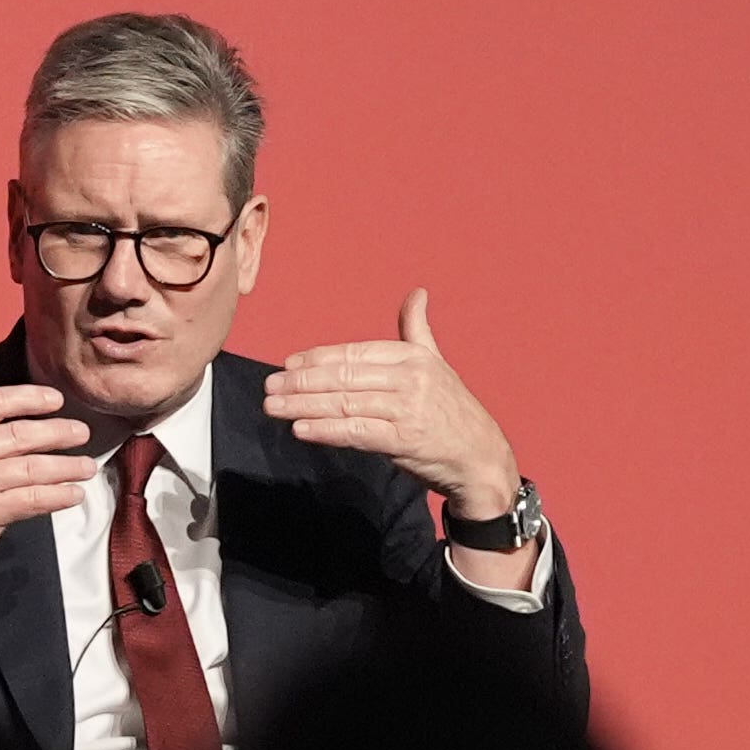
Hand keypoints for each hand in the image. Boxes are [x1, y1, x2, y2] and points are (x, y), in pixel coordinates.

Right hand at [0, 358, 95, 631]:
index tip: (56, 400)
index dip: (30, 398)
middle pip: (19, 435)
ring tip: (88, 467)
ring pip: (31, 468)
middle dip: (58, 433)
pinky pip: (31, 499)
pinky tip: (75, 493)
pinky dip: (57, 495)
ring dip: (66, 467)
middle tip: (82, 433)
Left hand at [263, 288, 520, 517]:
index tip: (287, 365)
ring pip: (345, 403)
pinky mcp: (404, 440)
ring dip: (303, 406)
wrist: (480, 456)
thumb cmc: (452, 411)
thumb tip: (417, 293)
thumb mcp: (436, 364)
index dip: (317, 358)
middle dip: (302, 382)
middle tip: (269, 387)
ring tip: (274, 407)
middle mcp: (410, 378)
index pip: (354, 353)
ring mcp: (407, 409)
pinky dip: (326, 431)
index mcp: (412, 357)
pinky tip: (301, 429)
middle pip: (344, 376)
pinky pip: (356, 432)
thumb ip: (417, 330)